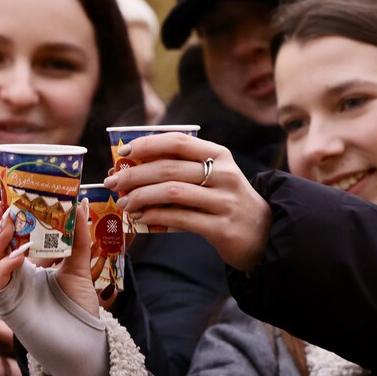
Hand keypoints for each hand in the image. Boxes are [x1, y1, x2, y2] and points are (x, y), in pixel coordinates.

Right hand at [0, 192, 99, 316]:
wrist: (83, 342)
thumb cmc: (77, 308)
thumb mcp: (80, 265)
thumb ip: (78, 236)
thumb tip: (79, 203)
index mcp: (24, 265)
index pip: (9, 236)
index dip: (4, 216)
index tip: (5, 192)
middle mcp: (11, 276)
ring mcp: (7, 290)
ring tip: (10, 222)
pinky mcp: (6, 305)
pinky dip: (4, 265)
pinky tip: (19, 254)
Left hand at [102, 133, 270, 270]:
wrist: (264, 234)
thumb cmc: (226, 200)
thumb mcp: (212, 176)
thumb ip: (180, 168)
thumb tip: (129, 167)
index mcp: (219, 155)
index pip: (178, 141)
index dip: (147, 143)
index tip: (123, 152)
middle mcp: (224, 174)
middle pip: (169, 167)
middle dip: (133, 174)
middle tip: (112, 182)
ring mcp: (224, 201)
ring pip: (171, 192)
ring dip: (140, 196)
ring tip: (123, 203)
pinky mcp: (222, 227)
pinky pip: (180, 218)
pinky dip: (155, 217)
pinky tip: (141, 218)